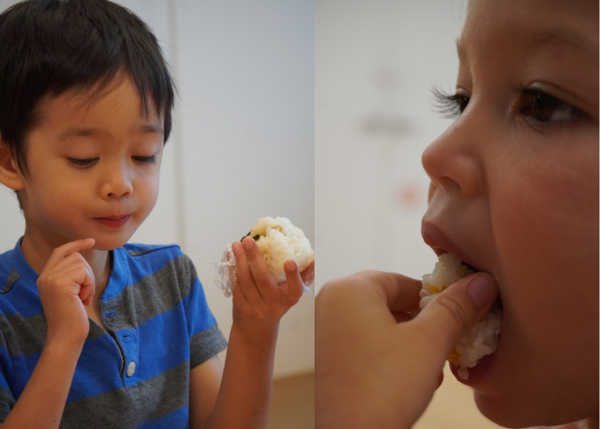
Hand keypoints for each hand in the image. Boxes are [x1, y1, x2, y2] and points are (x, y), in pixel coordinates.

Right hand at [37, 239, 95, 349]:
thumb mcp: (69, 292)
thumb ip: (70, 276)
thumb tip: (81, 257)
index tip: (91, 241)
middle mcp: (45, 276)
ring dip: (89, 282)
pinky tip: (83, 300)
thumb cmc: (72, 318)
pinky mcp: (60, 283)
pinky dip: (89, 286)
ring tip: (83, 299)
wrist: (65, 336)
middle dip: (87, 274)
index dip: (76, 244)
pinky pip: (84, 272)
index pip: (60, 252)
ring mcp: (51, 279)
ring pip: (82, 264)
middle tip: (84, 295)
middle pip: (76, 257)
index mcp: (45, 277)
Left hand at [230, 237, 305, 328]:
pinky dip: (232, 269)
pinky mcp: (241, 306)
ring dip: (240, 261)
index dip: (293, 275)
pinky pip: (235, 285)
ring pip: (246, 281)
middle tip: (248, 241)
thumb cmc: (277, 301)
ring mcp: (256, 306)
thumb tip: (308, 255)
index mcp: (290, 297)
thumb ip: (298, 275)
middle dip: (254, 258)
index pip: (295, 287)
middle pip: (263, 279)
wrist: (258, 326)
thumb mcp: (290, 292)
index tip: (290, 262)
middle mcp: (274, 304)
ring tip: (237, 245)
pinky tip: (231, 256)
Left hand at [315, 270, 497, 428]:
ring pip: (382, 325)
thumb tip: (482, 282)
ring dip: (412, 342)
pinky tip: (416, 377)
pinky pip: (368, 343)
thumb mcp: (429, 342)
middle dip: (424, 324)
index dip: (435, 299)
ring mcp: (327, 331)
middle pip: (391, 302)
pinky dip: (393, 354)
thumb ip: (456, 308)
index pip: (402, 281)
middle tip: (447, 344)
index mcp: (350, 289)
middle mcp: (332, 303)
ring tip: (433, 365)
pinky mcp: (330, 357)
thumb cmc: (385, 386)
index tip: (458, 315)